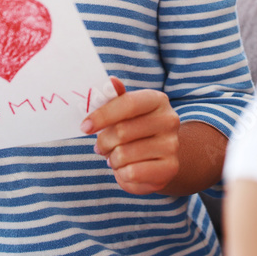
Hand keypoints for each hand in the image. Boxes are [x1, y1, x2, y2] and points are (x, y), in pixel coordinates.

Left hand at [82, 77, 180, 194]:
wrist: (159, 156)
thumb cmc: (134, 129)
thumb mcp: (124, 111)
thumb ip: (114, 97)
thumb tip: (111, 81)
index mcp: (157, 100)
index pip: (128, 104)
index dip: (103, 115)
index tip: (84, 127)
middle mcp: (169, 120)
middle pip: (122, 131)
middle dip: (103, 142)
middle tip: (101, 146)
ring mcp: (171, 145)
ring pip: (124, 154)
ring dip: (112, 159)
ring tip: (117, 157)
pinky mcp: (170, 168)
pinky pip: (132, 173)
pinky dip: (122, 174)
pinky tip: (127, 169)